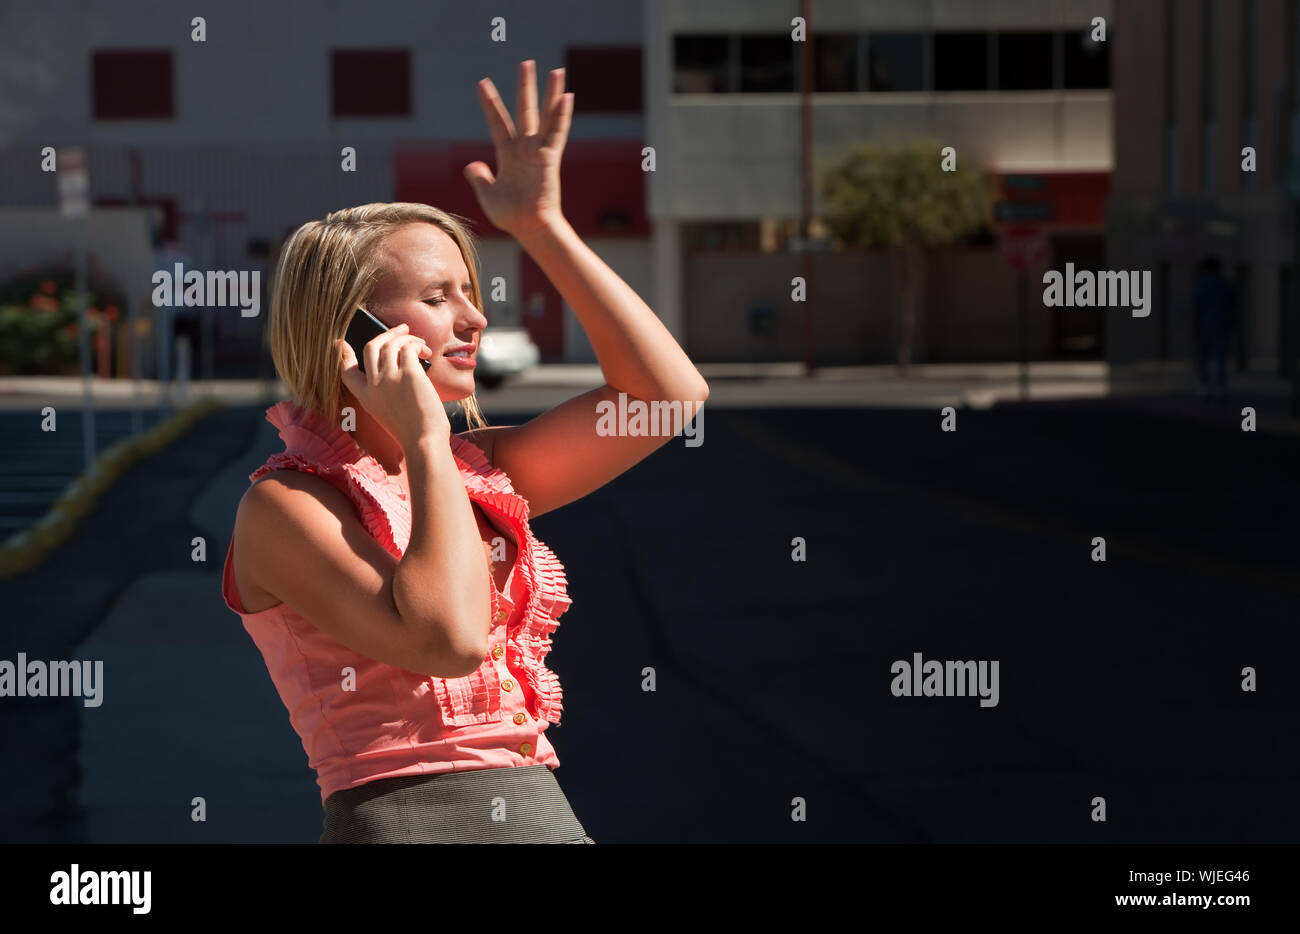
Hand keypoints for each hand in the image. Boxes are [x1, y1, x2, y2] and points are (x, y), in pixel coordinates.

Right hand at [336, 323, 449, 447]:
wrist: (423, 441)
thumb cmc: (413, 431)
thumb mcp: (387, 413)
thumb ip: (385, 393)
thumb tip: (401, 366)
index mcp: (365, 397)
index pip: (347, 372)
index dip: (344, 355)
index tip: (341, 343)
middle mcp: (373, 385)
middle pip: (371, 347)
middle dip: (386, 334)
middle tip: (402, 329)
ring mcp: (389, 378)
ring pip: (391, 344)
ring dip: (407, 338)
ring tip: (420, 344)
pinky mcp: (409, 374)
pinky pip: (409, 348)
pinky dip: (417, 345)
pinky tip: (426, 351)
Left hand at [463, 59, 571, 238]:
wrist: (529, 228)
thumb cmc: (511, 216)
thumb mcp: (487, 195)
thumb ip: (479, 178)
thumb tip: (471, 165)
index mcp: (507, 155)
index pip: (498, 122)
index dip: (490, 103)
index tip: (483, 83)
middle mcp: (524, 148)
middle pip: (524, 110)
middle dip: (525, 87)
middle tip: (526, 63)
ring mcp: (538, 152)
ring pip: (544, 116)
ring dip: (549, 93)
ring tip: (555, 70)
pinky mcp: (549, 159)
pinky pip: (556, 133)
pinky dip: (561, 115)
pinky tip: (566, 96)